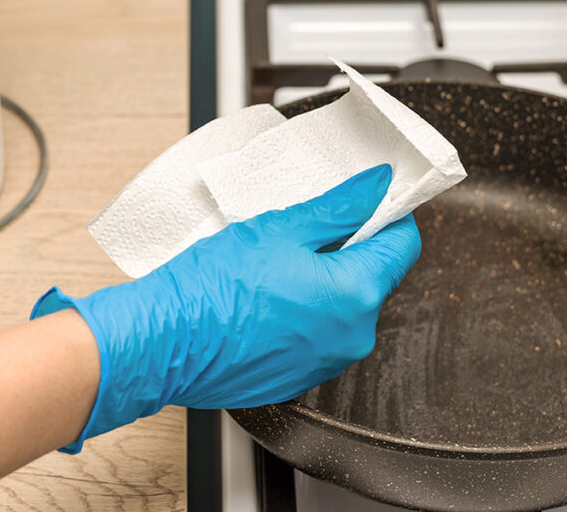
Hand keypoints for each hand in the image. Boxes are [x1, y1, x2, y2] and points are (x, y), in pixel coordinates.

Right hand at [31, 163, 420, 452]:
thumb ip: (338, 207)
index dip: (389, 215)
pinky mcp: (297, 378)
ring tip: (274, 263)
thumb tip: (375, 188)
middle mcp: (351, 337)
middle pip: (373, 276)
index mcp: (355, 294)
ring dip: (322, 282)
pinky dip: (300, 313)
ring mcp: (325, 363)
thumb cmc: (211, 286)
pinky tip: (262, 296)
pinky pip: (315, 335)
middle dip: (348, 248)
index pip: (403, 245)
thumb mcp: (279, 229)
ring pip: (342, 308)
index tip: (367, 200)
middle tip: (305, 227)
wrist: (163, 343)